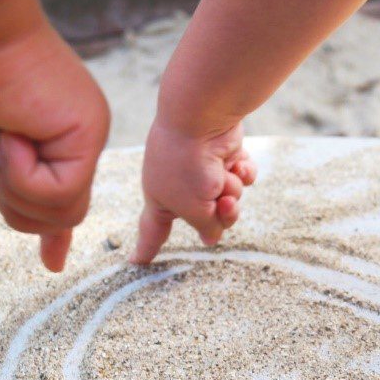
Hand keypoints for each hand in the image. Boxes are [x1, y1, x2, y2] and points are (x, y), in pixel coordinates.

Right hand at [0, 0, 109, 271]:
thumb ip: (7, 191)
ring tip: (4, 138)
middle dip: (17, 202)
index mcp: (51, 139)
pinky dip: (23, 173)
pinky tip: (13, 134)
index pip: (62, 195)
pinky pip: (59, 193)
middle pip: (60, 215)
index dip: (54, 234)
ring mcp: (87, 137)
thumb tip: (32, 236)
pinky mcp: (89, 135)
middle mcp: (76, 139)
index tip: (53, 263)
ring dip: (16, 187)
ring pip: (61, 214)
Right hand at [130, 119, 256, 264]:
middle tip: (224, 205)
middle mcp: (179, 185)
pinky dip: (242, 172)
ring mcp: (202, 168)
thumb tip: (212, 237)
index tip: (137, 263)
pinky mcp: (224, 153)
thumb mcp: (195, 210)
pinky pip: (240, 176)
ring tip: (228, 179)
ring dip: (232, 192)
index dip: (146, 249)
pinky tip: (240, 164)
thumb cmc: (188, 165)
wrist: (201, 116)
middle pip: (206, 219)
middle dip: (222, 215)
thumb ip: (207, 227)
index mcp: (160, 199)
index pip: (152, 232)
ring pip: (228, 198)